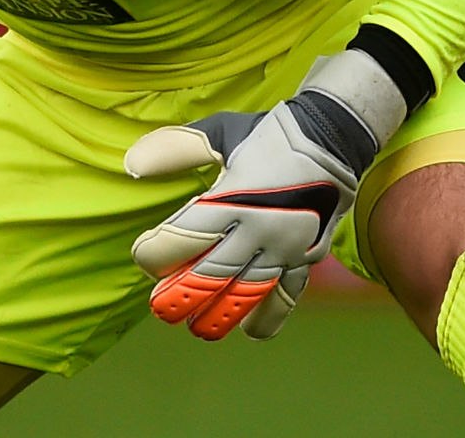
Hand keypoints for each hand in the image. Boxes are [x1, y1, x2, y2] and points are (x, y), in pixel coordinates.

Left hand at [124, 50, 404, 340]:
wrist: (333, 137)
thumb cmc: (268, 136)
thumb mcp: (219, 134)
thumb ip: (175, 149)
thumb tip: (131, 165)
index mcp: (233, 196)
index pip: (185, 236)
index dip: (158, 253)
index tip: (143, 257)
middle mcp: (259, 227)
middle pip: (213, 273)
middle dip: (182, 296)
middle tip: (160, 310)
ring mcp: (286, 246)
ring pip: (249, 292)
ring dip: (221, 314)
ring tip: (199, 329)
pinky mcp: (307, 255)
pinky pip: (289, 294)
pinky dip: (270, 315)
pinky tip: (251, 330)